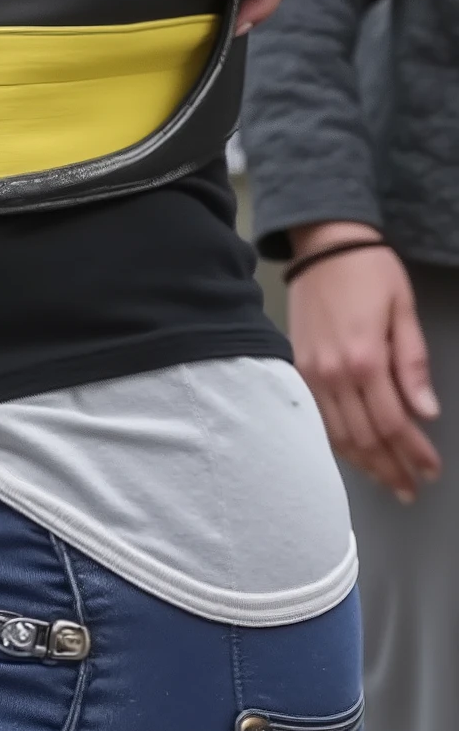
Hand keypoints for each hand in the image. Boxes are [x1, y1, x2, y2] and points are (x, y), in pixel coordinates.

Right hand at [287, 231, 439, 498]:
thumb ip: (413, 363)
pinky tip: (354, 455)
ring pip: (338, 434)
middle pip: (365, 437)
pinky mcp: (298, 366)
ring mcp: (311, 372)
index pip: (393, 422)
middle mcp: (333, 372)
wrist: (323, 241)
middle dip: (392, 467)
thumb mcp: (404, 310)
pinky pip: (317, 418)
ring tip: (387, 482)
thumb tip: (426, 412)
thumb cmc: (370, 270)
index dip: (414, 452)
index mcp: (365, 359)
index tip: (431, 471)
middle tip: (411, 488)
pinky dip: (337, 443)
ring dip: (365, 463)